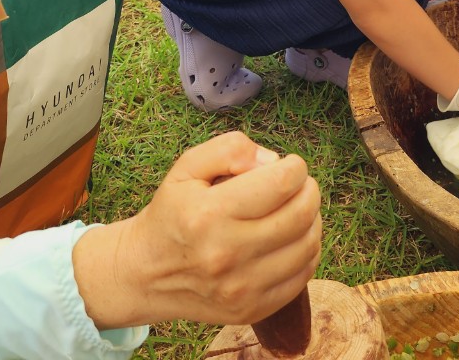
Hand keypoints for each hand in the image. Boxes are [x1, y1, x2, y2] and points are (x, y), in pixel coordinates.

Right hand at [73, 132, 321, 328]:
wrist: (145, 274)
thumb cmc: (173, 213)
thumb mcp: (186, 168)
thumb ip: (229, 149)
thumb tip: (272, 160)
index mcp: (209, 215)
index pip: (281, 184)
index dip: (295, 167)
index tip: (289, 164)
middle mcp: (226, 254)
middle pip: (301, 214)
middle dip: (309, 190)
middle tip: (299, 184)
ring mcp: (241, 288)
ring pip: (308, 245)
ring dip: (312, 219)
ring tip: (296, 209)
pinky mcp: (251, 309)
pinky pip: (302, 275)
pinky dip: (306, 250)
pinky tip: (290, 238)